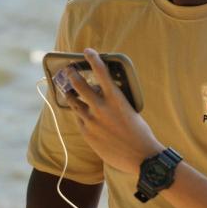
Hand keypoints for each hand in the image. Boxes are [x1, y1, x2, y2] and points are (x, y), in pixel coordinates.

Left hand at [66, 48, 163, 173]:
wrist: (140, 156)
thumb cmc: (139, 132)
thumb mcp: (129, 109)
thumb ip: (113, 100)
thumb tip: (102, 94)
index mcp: (115, 98)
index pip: (101, 72)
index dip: (93, 58)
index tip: (87, 51)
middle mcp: (101, 107)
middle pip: (79, 85)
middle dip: (72, 75)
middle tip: (68, 70)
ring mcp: (91, 121)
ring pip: (73, 103)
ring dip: (69, 94)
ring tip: (66, 90)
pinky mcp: (87, 134)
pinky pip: (78, 119)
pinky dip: (79, 114)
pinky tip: (79, 113)